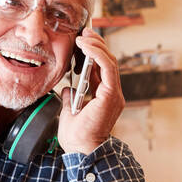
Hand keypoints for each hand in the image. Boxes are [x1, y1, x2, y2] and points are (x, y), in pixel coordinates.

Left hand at [58, 28, 123, 154]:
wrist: (81, 150)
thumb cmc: (77, 137)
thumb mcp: (70, 111)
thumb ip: (72, 98)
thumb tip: (67, 88)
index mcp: (104, 97)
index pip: (101, 68)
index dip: (93, 52)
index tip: (82, 39)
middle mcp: (112, 93)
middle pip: (108, 62)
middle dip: (96, 44)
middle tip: (84, 31)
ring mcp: (113, 94)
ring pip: (110, 61)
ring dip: (96, 45)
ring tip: (84, 35)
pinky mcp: (111, 94)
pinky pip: (107, 68)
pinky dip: (97, 54)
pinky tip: (86, 45)